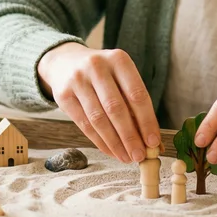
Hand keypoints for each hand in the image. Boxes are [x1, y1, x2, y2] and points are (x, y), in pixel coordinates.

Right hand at [37, 42, 161, 162]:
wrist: (66, 62)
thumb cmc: (103, 75)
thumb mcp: (120, 78)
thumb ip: (135, 105)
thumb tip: (153, 142)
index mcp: (118, 59)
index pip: (137, 94)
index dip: (147, 121)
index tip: (153, 142)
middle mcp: (97, 66)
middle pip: (116, 108)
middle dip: (130, 136)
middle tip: (139, 156)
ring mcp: (77, 80)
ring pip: (98, 119)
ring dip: (114, 143)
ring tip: (126, 157)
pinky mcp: (63, 95)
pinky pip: (84, 124)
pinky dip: (99, 141)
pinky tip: (110, 151)